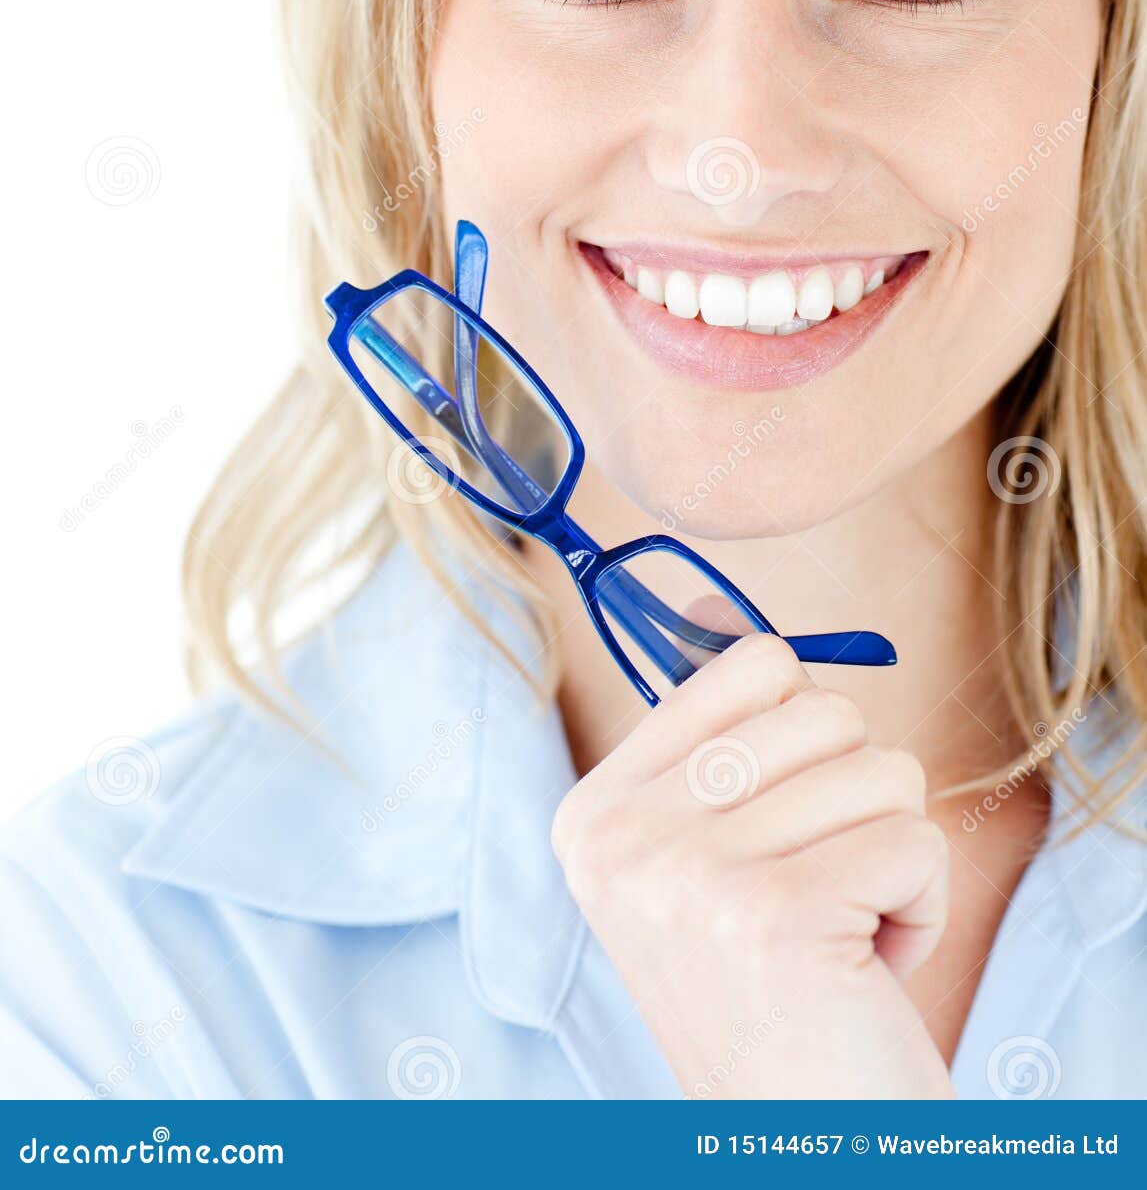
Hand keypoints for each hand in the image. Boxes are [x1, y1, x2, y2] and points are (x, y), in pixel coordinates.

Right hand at [551, 632, 954, 1098]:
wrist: (795, 1139)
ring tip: (838, 932)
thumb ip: (713, 734)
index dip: (804, 738)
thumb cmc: (775, 990)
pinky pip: (915, 839)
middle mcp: (621, 837)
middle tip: (815, 891)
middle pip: (826, 710)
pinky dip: (921, 906)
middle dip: (857, 801)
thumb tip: (714, 609)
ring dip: (890, 855)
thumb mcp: (706, 854)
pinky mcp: (770, 915)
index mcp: (594, 810)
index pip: (749, 664)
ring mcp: (686, 873)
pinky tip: (866, 968)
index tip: (778, 826)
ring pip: (880, 770)